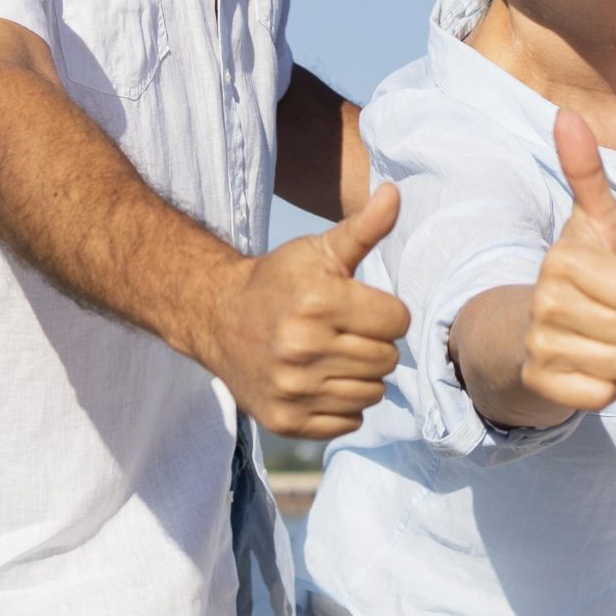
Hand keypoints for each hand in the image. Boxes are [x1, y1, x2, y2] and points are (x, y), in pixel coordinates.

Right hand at [199, 183, 411, 439]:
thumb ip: (364, 228)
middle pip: (388, 359)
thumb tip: (395, 193)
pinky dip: (344, 405)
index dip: (387, 312)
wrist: (217, 317)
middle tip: (346, 332)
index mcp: (319, 302)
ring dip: (363, 375)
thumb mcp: (319, 249)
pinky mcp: (284, 420)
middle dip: (375, 343)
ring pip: (373, 393)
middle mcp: (303, 348)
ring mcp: (292, 389)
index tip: (362, 307)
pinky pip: (349, 422)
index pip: (398, 321)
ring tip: (335, 355)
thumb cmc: (279, 280)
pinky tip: (323, 381)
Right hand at [516, 111, 615, 414]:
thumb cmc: (580, 272)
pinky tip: (586, 366)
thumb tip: (566, 112)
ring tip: (597, 338)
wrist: (529, 333)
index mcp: (561, 262)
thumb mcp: (592, 223)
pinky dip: (606, 386)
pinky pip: (605, 395)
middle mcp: (544, 304)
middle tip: (608, 314)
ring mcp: (538, 347)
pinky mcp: (541, 386)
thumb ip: (586, 172)